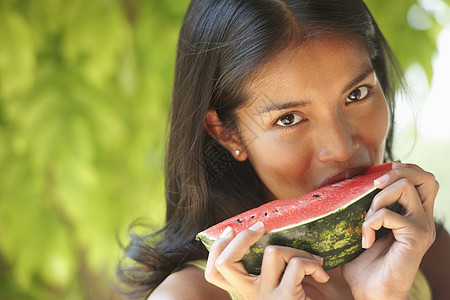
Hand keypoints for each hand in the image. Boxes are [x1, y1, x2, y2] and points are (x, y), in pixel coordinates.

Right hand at [205, 221, 329, 299]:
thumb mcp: (283, 287)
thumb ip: (273, 269)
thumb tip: (269, 234)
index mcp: (248, 292)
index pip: (215, 272)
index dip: (216, 248)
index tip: (232, 230)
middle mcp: (252, 295)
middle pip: (225, 262)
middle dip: (242, 237)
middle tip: (260, 227)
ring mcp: (266, 297)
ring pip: (271, 252)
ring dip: (297, 250)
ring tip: (312, 261)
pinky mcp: (286, 298)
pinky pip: (297, 264)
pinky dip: (314, 263)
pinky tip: (322, 276)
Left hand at [343, 162, 437, 298]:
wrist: (372, 293)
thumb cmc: (365, 264)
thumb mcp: (363, 229)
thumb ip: (364, 209)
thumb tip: (345, 186)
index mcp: (413, 214)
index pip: (422, 179)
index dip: (403, 169)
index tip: (377, 177)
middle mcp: (422, 218)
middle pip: (424, 177)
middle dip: (395, 174)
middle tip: (374, 186)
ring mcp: (421, 227)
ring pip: (407, 187)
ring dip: (379, 198)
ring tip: (367, 218)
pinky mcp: (415, 237)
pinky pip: (389, 214)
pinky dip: (371, 222)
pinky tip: (366, 240)